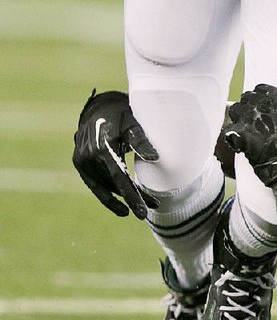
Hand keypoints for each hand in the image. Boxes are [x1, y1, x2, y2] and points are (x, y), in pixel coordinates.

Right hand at [72, 90, 158, 218]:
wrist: (99, 107)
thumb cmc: (121, 115)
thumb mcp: (134, 123)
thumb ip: (142, 141)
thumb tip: (155, 158)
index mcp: (103, 147)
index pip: (119, 178)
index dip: (132, 196)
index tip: (142, 212)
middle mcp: (88, 156)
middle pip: (113, 185)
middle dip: (132, 198)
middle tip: (149, 211)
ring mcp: (81, 160)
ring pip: (104, 187)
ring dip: (122, 197)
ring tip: (143, 204)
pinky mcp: (79, 162)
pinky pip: (94, 184)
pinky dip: (107, 194)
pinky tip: (121, 206)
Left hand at [226, 84, 276, 186]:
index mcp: (275, 97)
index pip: (259, 89)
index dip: (259, 99)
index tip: (260, 108)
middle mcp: (259, 103)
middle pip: (246, 98)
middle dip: (248, 108)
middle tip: (252, 121)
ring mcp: (248, 117)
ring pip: (234, 111)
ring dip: (239, 119)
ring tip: (245, 131)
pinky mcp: (240, 133)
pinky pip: (229, 130)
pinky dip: (233, 137)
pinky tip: (240, 144)